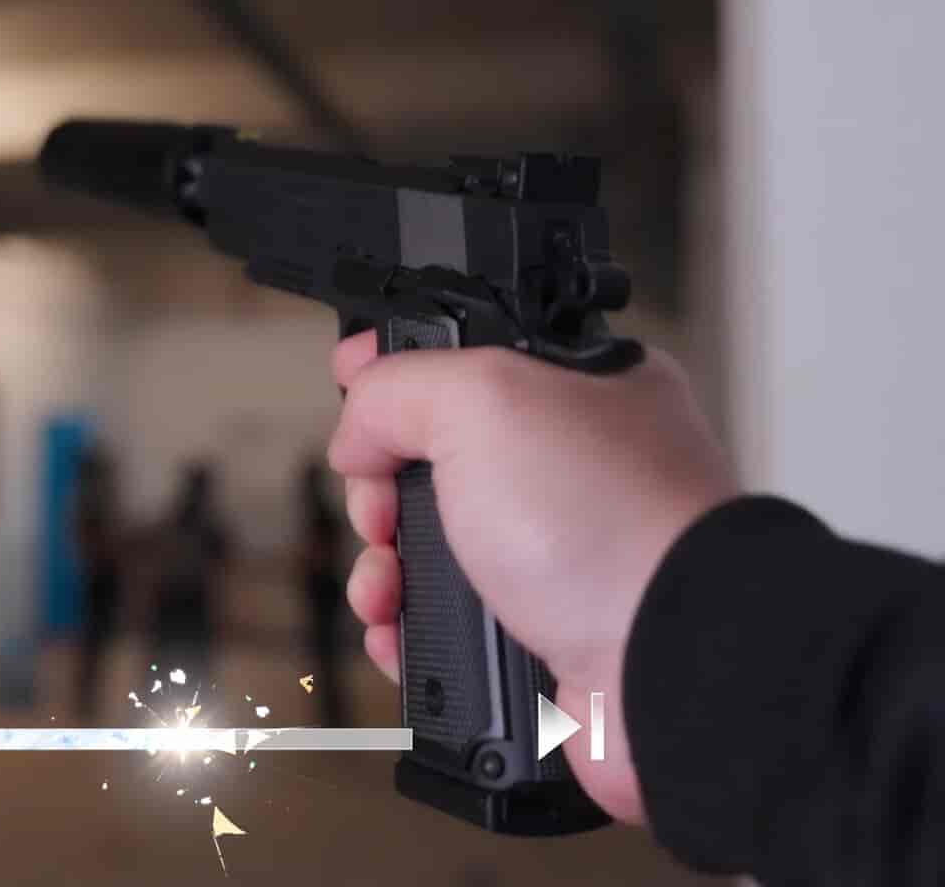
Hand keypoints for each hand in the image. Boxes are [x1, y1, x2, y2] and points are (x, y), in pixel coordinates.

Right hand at [329, 333, 736, 823]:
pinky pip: (446, 629)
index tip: (352, 380)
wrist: (668, 665)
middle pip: (429, 460)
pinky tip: (402, 633)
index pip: (466, 355)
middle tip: (383, 506)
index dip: (397, 367)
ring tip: (388, 586)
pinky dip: (408, 634)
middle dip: (380, 489)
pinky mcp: (543, 636)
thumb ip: (397, 388)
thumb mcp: (483, 398)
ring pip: (429, 550)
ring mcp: (559, 558)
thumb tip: (358, 433)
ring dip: (384, 570)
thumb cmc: (613, 525)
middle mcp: (572, 473)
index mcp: (580, 392)